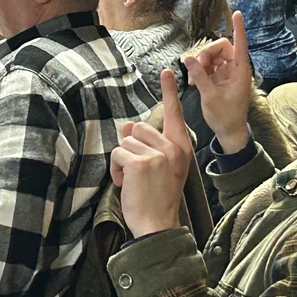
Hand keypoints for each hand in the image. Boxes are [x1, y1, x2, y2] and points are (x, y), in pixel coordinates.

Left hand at [110, 69, 194, 237]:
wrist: (158, 224)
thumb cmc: (157, 197)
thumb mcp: (158, 167)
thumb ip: (146, 144)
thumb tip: (127, 125)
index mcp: (181, 147)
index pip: (174, 114)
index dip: (169, 92)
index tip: (168, 72)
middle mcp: (172, 147)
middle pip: (138, 128)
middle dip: (131, 148)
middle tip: (139, 172)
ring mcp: (158, 154)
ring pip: (125, 141)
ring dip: (122, 160)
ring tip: (134, 180)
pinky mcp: (140, 163)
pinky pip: (117, 154)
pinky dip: (115, 170)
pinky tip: (125, 184)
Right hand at [182, 11, 251, 153]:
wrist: (229, 132)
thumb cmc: (225, 116)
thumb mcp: (209, 96)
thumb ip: (199, 76)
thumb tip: (188, 58)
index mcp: (240, 71)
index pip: (240, 44)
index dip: (238, 28)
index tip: (237, 13)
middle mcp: (235, 69)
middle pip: (220, 47)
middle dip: (205, 54)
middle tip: (194, 67)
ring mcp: (228, 73)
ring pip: (212, 56)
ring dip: (200, 63)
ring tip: (191, 78)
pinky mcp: (220, 78)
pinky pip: (208, 66)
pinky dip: (199, 70)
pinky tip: (191, 81)